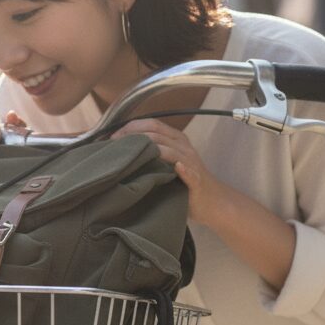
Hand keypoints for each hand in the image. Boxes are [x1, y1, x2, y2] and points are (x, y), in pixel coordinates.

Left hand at [110, 118, 225, 225]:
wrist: (212, 201)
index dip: (132, 127)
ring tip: (129, 154)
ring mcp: (190, 161)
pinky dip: (181, 168)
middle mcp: (183, 146)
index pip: (152, 124)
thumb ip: (151, 155)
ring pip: (168, 148)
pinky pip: (188, 170)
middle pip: (156, 133)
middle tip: (114, 144)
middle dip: (133, 136)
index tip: (113, 136)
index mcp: (176, 140)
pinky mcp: (196, 178)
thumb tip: (122, 154)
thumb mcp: (166, 164)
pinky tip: (175, 167)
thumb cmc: (184, 184)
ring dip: (148, 149)